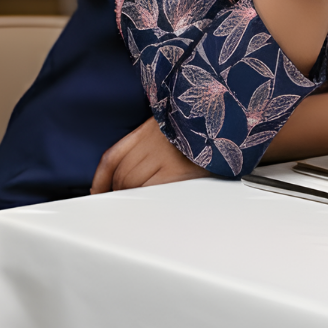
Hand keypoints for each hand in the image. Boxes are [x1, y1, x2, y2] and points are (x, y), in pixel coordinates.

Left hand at [90, 116, 209, 192]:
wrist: (230, 124)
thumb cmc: (204, 131)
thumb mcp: (174, 129)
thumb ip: (151, 144)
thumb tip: (129, 174)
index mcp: (150, 128)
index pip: (113, 156)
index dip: (101, 179)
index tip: (98, 192)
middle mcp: (153, 140)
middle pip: (122, 172)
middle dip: (119, 191)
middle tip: (125, 202)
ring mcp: (164, 155)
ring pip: (132, 182)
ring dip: (131, 197)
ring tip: (140, 204)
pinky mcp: (177, 171)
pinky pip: (150, 190)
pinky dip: (144, 199)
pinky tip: (147, 204)